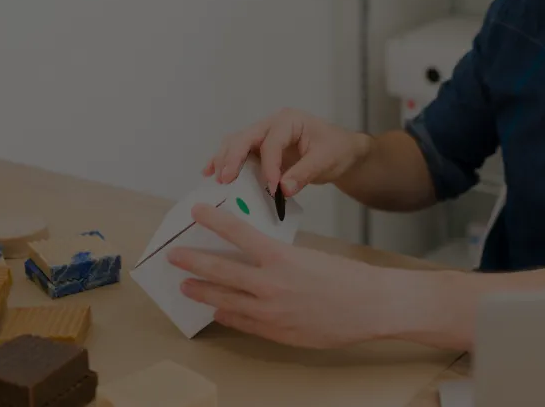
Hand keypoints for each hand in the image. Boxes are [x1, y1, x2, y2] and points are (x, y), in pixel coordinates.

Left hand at [167, 203, 393, 348]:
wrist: (370, 307)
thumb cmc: (348, 278)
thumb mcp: (310, 256)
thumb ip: (279, 258)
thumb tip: (257, 256)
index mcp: (281, 257)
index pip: (237, 233)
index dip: (214, 221)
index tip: (196, 211)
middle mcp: (270, 284)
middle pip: (219, 270)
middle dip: (193, 261)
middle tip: (175, 255)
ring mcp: (270, 312)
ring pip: (224, 299)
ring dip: (202, 291)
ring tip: (186, 286)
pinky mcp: (275, 332)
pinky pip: (242, 322)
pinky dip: (227, 314)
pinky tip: (217, 312)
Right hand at [204, 108, 371, 195]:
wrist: (341, 150)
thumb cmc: (336, 149)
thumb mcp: (325, 160)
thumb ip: (304, 173)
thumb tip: (283, 189)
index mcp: (289, 120)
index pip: (272, 142)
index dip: (269, 166)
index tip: (271, 188)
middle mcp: (272, 124)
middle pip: (245, 137)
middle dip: (233, 158)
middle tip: (225, 180)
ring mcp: (263, 135)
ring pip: (236, 143)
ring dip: (224, 160)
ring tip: (217, 180)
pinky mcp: (259, 149)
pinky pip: (238, 152)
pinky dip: (223, 161)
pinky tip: (209, 172)